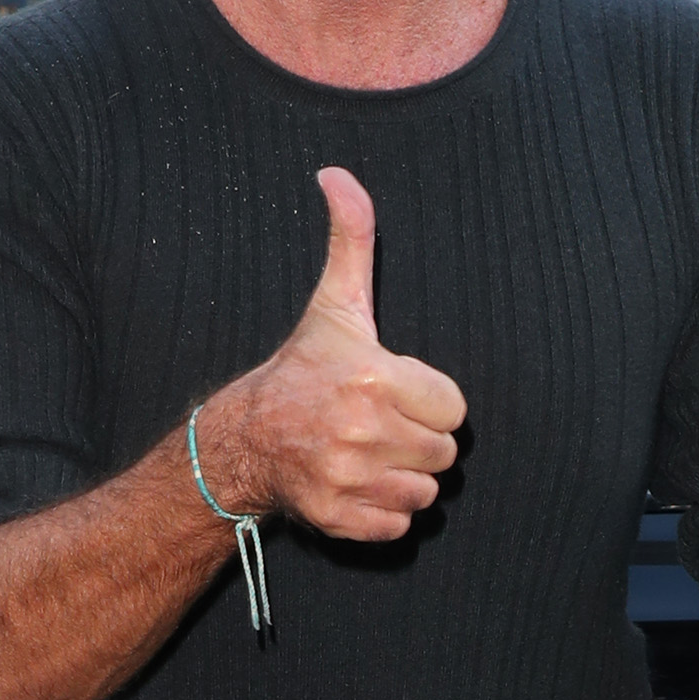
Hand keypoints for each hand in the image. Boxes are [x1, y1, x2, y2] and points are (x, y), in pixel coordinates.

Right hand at [195, 168, 464, 544]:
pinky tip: (358, 485)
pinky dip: (384, 513)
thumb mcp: (335, 304)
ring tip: (369, 455)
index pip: (455, 408)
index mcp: (374, 378)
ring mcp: (348, 478)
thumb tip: (337, 175)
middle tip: (381, 426)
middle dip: (419, 440)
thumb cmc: (302, 371)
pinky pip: (399, 525)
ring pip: (425, 492)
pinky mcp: (338, 518)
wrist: (244, 438)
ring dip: (404, 478)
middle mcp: (362, 431)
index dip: (430, 401)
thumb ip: (351, 240)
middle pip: (445, 453)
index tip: (395, 394)